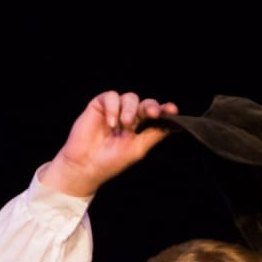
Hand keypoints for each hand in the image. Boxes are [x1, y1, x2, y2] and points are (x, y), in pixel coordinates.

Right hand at [43, 90, 178, 196]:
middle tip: (153, 113)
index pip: (157, 115)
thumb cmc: (111, 161)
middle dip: (151, 106)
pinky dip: (113, 108)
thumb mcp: (138, 149)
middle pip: (146, 103)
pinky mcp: (100, 105)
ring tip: (124, 125)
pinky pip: (111, 96)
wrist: (85, 165)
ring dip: (130, 110)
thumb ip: (154, 134)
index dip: (166, 109)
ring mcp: (115, 110)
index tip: (173, 110)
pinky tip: (111, 123)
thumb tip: (175, 125)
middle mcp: (131, 117)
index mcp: (142, 128)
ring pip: (130, 98)